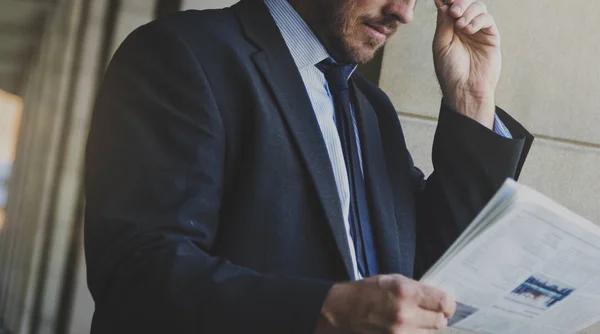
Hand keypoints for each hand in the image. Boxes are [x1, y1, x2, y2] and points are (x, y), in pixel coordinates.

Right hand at [315, 274, 455, 333]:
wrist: (343, 310)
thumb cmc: (367, 291)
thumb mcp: (393, 280)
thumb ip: (417, 289)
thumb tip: (438, 300)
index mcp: (406, 292)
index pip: (444, 303)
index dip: (448, 304)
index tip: (445, 305)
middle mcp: (404, 314)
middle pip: (440, 321)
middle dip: (437, 317)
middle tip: (429, 313)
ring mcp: (399, 333)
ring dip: (425, 328)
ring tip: (413, 320)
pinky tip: (406, 328)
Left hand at [432, 0, 500, 128]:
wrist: (465, 89)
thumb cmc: (450, 71)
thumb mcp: (441, 46)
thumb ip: (443, 24)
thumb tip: (443, 4)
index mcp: (449, 28)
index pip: (449, 7)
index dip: (447, 0)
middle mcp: (464, 27)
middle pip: (465, 3)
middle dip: (459, 2)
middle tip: (453, 10)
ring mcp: (478, 30)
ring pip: (478, 7)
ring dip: (468, 11)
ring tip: (460, 24)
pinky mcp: (491, 36)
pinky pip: (487, 20)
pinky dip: (477, 20)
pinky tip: (468, 30)